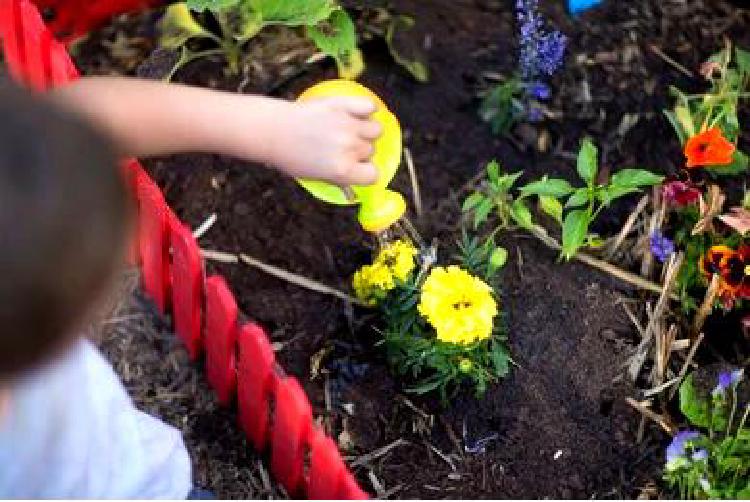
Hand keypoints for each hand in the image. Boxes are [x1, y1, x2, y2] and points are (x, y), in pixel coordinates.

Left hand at [265, 96, 382, 185]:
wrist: (272, 130)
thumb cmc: (289, 156)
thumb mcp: (314, 177)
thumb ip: (339, 178)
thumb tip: (354, 179)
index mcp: (342, 170)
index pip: (373, 175)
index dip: (366, 172)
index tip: (359, 168)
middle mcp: (349, 148)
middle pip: (371, 151)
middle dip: (360, 151)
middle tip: (342, 147)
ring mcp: (348, 125)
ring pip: (376, 130)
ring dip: (366, 131)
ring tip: (351, 130)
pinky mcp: (342, 105)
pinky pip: (370, 107)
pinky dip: (367, 109)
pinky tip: (357, 113)